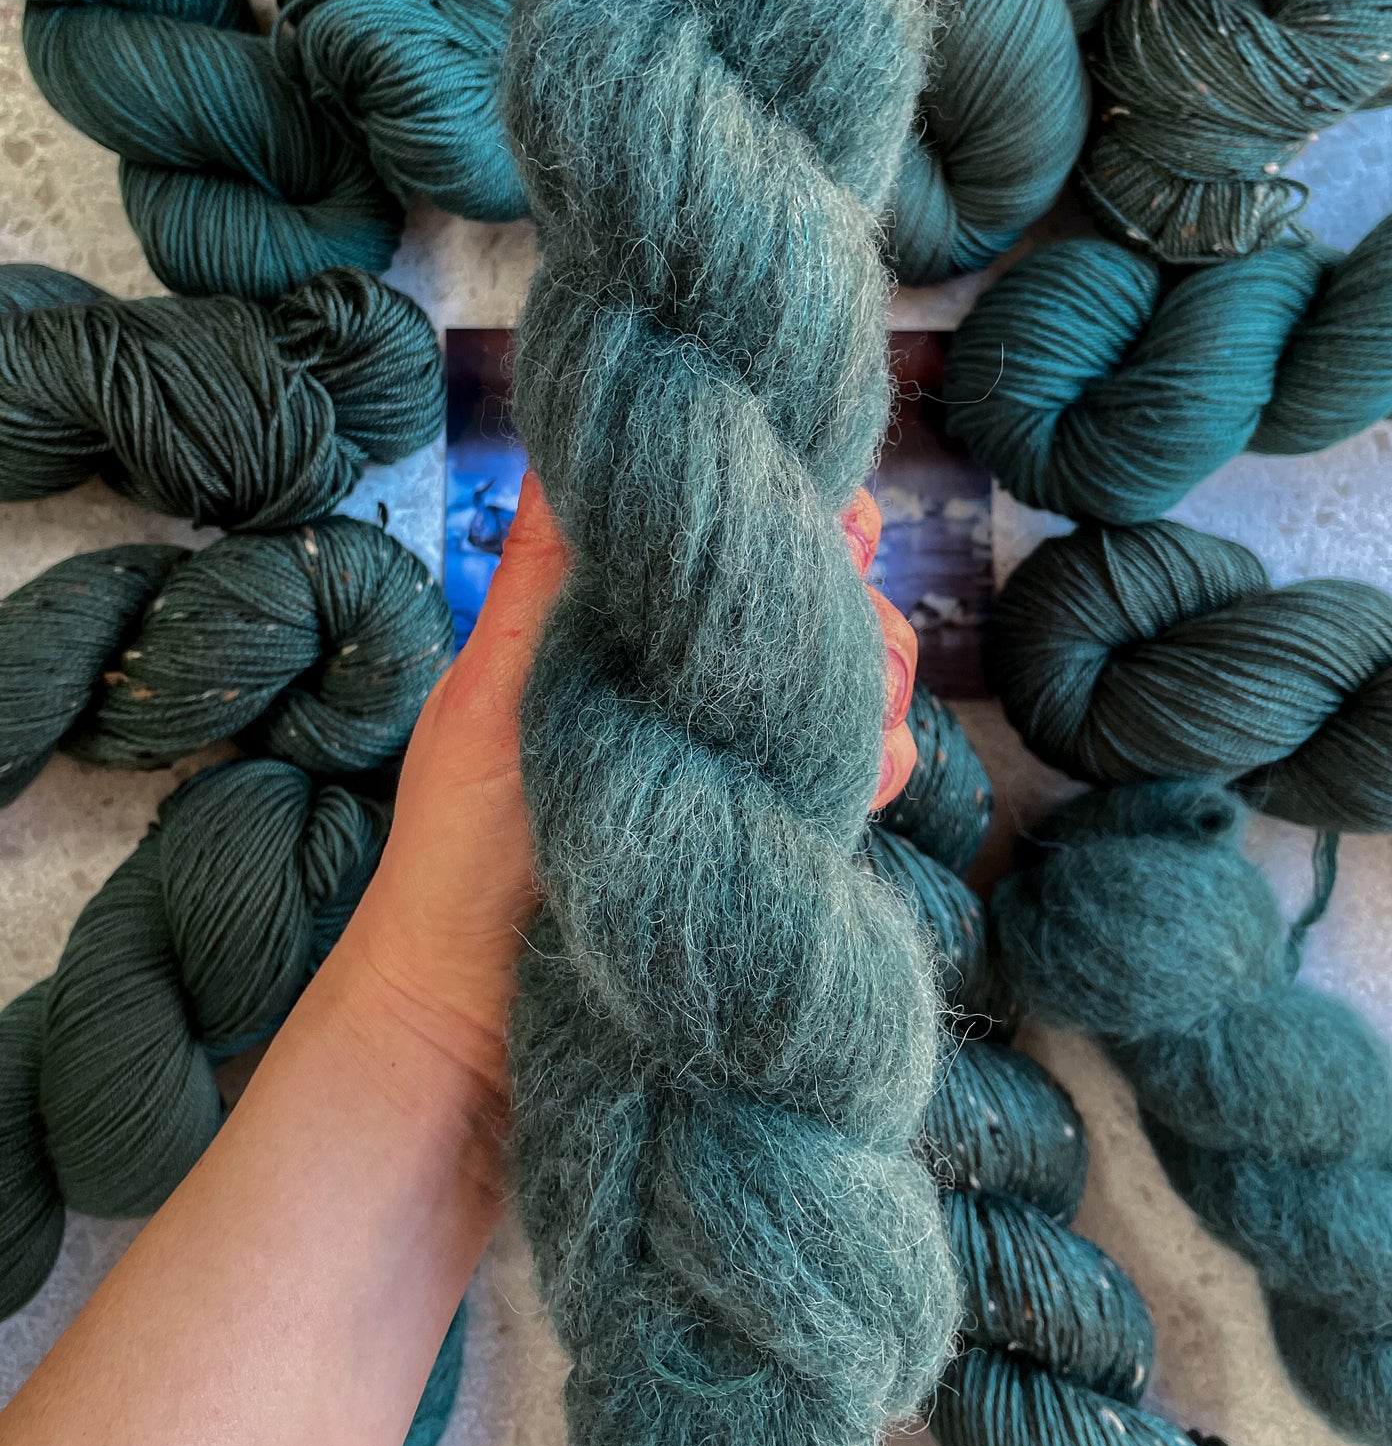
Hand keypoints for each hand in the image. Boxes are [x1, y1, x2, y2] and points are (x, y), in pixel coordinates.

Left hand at [340, 475, 917, 1098]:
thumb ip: (549, 567)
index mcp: (623, 626)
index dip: (786, 504)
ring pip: (857, 679)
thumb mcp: (496, 687)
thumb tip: (574, 415)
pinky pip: (866, 776)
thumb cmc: (459, 851)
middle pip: (815, 595)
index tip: (815, 509)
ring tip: (841, 729)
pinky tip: (857, 790)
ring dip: (868, 684)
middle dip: (841, 601)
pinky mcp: (779, 838)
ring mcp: (742, 762)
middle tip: (830, 630)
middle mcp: (691, 682)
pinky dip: (877, 769)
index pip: (732, 527)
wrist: (472, 1030)